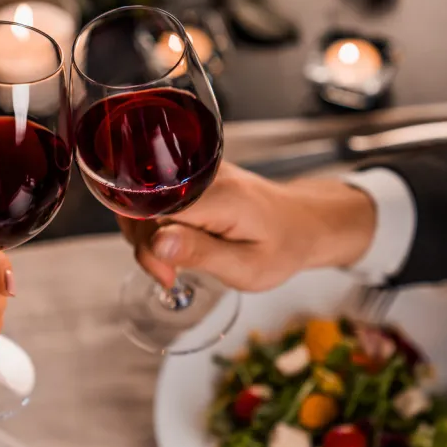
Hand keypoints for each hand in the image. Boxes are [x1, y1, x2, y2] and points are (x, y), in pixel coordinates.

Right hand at [119, 162, 375, 291]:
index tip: (167, 275)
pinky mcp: (193, 175)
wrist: (302, 222)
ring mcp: (198, 171)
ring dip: (146, 235)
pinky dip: (156, 224)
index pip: (155, 210)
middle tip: (169, 275)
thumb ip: (200, 253)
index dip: (148, 245)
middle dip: (144, 244)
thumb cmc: (282, 247)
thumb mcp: (246, 266)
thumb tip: (156, 243)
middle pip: (144, 203)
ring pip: (145, 199)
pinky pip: (158, 197)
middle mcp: (205, 174)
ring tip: (172, 263)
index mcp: (220, 196)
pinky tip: (173, 244)